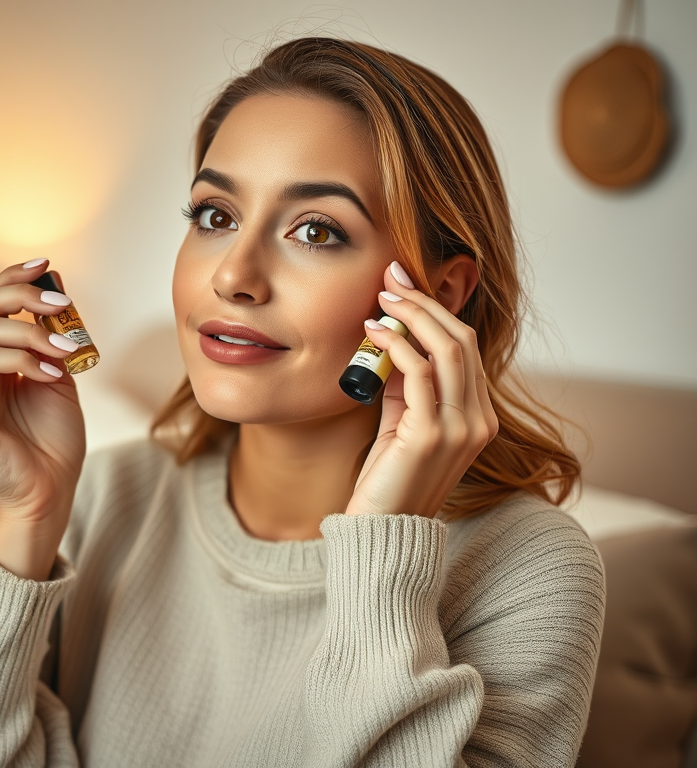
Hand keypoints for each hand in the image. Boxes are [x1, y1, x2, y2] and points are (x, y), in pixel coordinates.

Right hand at [0, 259, 86, 577]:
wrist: (52, 490)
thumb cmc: (55, 440)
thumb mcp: (60, 375)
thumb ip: (53, 335)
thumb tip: (54, 286)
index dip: (14, 278)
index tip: (46, 264)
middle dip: (23, 294)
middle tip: (61, 300)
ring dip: (34, 334)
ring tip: (67, 352)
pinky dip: (24, 361)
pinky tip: (53, 374)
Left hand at [345, 261, 498, 518]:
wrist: (382, 533)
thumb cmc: (387, 481)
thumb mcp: (401, 424)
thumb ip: (405, 387)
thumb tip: (391, 341)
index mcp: (477, 417)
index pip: (464, 348)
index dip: (435, 311)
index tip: (403, 284)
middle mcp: (478, 421)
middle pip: (461, 340)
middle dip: (425, 302)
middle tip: (391, 276)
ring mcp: (460, 429)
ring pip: (447, 349)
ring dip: (412, 315)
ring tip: (381, 297)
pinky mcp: (432, 435)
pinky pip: (419, 372)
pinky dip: (396, 343)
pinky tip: (372, 332)